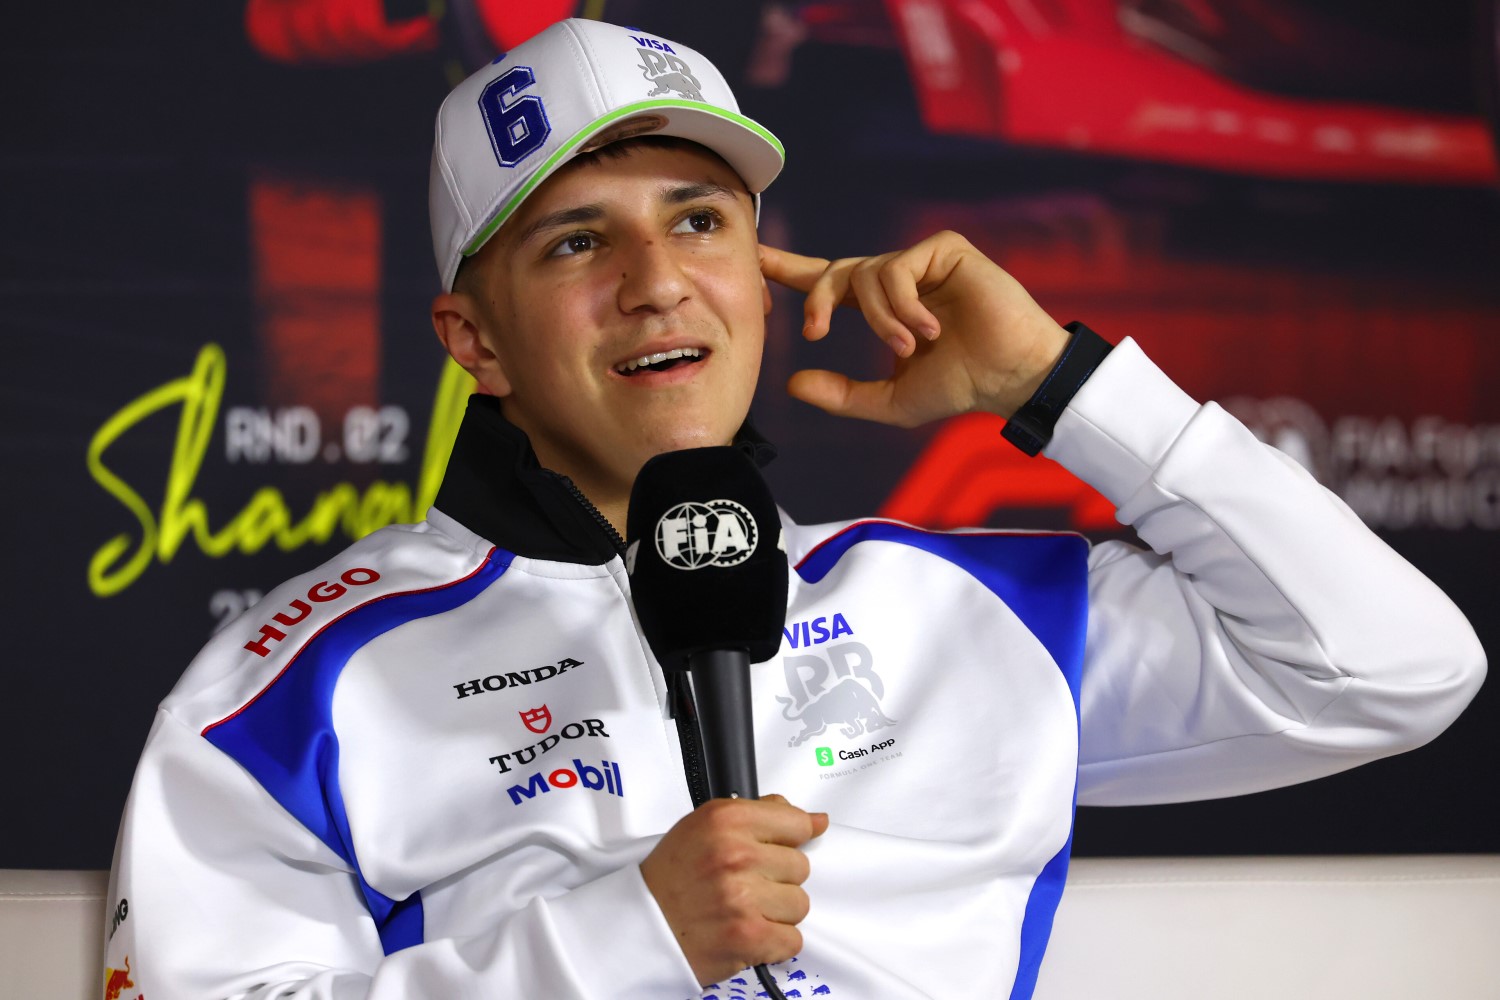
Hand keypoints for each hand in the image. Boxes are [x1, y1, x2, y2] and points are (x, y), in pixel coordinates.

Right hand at [641, 794, 828, 985]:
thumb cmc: (673, 876)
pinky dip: (773, 943)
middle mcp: (735, 855)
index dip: (787, 840)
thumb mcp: (706, 825)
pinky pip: (792, 940)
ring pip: (799, 904)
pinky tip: (747, 932)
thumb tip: (814, 820)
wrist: (642, 925)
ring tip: (743, 909)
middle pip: (800, 867)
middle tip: (743, 884)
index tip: (774, 850)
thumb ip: (761, 814)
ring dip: (776, 912)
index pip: (796, 823)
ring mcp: (743, 898)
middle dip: (776, 878)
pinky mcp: (748, 938)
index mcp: (727, 820)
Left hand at [760, 231, 1070, 425]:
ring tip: (908, 346)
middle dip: (815, 299)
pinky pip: (896, 268)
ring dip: (878, 318)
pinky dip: (902, 305)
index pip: (826, 280)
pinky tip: (929, 328)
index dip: (789, 269)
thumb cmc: (960, 386)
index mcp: (881, 306)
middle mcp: (897, 279)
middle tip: (814, 332)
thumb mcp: (890, 401)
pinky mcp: (944, 249)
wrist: (1009, 377)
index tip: (755, 257)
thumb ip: (842, 396)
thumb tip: (792, 384)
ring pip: (866, 274)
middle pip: (835, 272)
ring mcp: (921, 261)